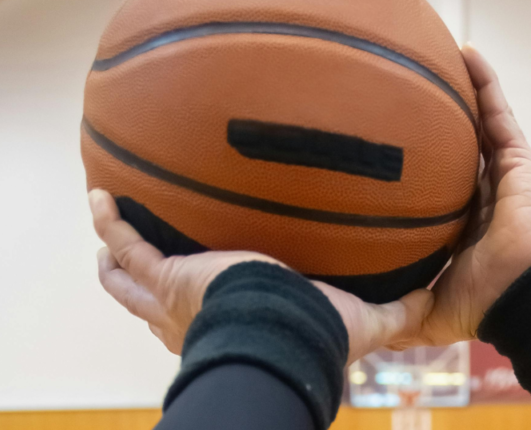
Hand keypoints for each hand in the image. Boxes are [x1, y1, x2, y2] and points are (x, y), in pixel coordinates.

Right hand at [90, 189, 430, 363]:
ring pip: (127, 280)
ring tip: (107, 222)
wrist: (286, 328)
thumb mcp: (363, 321)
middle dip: (140, 282)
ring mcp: (174, 297)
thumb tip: (431, 298)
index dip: (200, 302)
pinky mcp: (168, 276)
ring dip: (113, 256)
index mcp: (233, 325)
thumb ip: (397, 309)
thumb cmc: (319, 333)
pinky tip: (99, 196)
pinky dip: (110, 221)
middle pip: (152, 303)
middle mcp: (194, 318)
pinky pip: (128, 246)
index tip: (207, 277)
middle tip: (134, 256)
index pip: (210, 317)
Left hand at [404, 45, 530, 346]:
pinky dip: (485, 82)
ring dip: (458, 87)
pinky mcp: (518, 159)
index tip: (379, 138)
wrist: (524, 300)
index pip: (430, 180)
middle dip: (429, 116)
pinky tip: (467, 52)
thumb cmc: (483, 305)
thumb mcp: (427, 310)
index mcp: (458, 220)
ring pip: (475, 119)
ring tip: (430, 51)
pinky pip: (498, 112)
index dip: (410, 160)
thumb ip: (398, 309)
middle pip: (450, 141)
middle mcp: (478, 190)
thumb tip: (359, 320)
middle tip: (396, 84)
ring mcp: (501, 171)